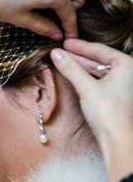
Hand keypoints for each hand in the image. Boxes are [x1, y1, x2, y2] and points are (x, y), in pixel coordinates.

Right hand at [50, 39, 132, 181]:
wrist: (117, 138)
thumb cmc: (108, 112)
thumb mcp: (86, 87)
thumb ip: (70, 68)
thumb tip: (55, 54)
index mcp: (127, 65)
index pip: (99, 49)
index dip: (79, 46)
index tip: (64, 43)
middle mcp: (128, 72)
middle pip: (98, 59)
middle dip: (78, 56)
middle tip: (60, 52)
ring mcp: (123, 84)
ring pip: (97, 70)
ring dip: (79, 67)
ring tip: (62, 62)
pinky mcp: (115, 95)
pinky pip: (98, 80)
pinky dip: (85, 77)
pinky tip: (73, 75)